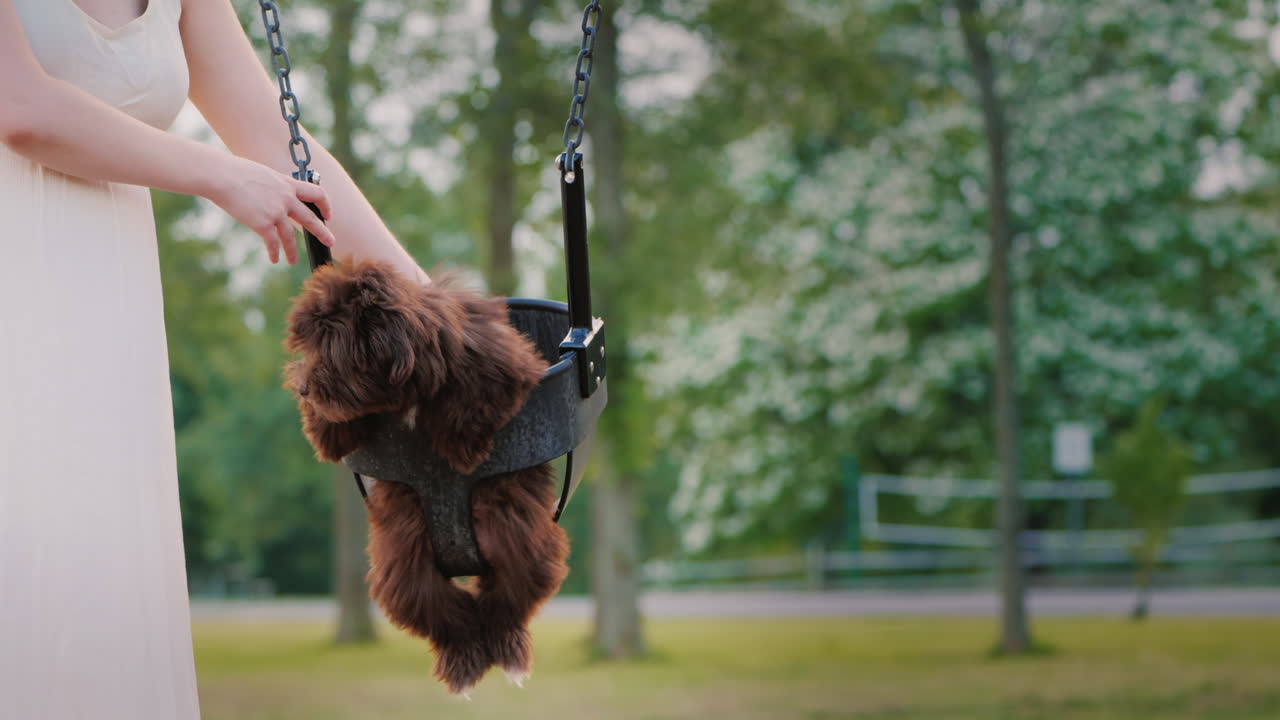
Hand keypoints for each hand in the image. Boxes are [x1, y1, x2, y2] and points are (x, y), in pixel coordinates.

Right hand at [207, 156, 335, 263]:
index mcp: (287, 184)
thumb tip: (272, 192)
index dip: (325, 205)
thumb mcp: (263, 174)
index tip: (327, 214)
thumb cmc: (235, 172)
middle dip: (322, 232)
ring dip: (292, 251)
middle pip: (310, 219)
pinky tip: (274, 259)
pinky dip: (274, 252)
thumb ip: (273, 186)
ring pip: (290, 236)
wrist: (221, 176)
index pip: (316, 193)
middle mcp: (286, 198)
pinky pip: (272, 242)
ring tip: (293, 261)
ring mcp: (276, 211)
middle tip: (331, 242)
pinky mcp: (263, 223)